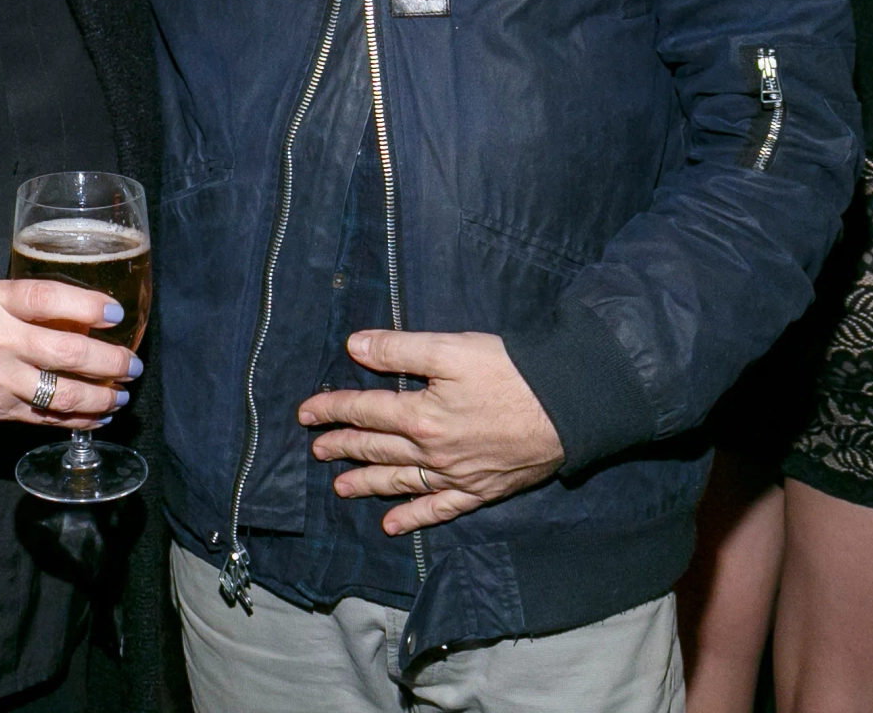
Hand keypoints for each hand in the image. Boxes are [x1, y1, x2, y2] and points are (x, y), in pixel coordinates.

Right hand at [0, 278, 142, 428]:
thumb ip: (27, 300)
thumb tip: (84, 311)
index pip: (46, 298)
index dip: (86, 305)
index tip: (114, 313)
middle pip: (66, 351)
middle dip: (109, 360)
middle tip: (132, 364)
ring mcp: (1, 380)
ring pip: (63, 392)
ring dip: (102, 396)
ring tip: (122, 393)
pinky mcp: (1, 411)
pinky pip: (49, 418)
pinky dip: (80, 419)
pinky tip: (100, 416)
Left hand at [297, 330, 563, 534]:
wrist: (566, 406)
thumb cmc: (510, 371)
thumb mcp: (451, 348)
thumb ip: (400, 348)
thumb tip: (355, 346)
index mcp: (420, 414)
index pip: (365, 410)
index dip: (333, 409)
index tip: (306, 412)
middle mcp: (432, 451)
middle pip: (377, 448)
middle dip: (343, 447)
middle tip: (316, 450)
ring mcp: (456, 475)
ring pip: (400, 481)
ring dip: (367, 483)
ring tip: (340, 488)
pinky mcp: (481, 490)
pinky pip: (439, 509)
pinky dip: (414, 518)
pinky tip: (393, 526)